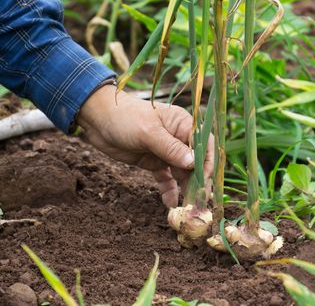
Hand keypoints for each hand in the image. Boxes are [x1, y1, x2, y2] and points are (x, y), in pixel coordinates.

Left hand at [77, 84, 213, 206]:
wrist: (98, 120)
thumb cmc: (125, 117)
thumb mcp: (148, 132)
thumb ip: (171, 148)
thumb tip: (194, 163)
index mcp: (182, 124)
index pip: (203, 144)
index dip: (207, 163)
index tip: (204, 181)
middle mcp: (177, 138)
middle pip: (194, 162)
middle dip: (197, 180)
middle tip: (199, 201)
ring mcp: (166, 151)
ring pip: (182, 172)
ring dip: (185, 188)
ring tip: (187, 207)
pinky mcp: (154, 162)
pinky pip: (166, 178)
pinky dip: (168, 190)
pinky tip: (169, 203)